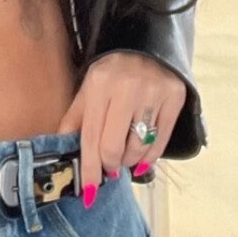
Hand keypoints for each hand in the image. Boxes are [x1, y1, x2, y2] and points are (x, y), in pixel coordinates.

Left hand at [55, 52, 186, 203]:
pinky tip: (141, 157)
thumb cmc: (112, 72)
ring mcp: (153, 92)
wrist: (148, 44)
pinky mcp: (175, 98)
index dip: (89, 168)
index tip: (89, 192)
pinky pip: (159, 143)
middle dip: (109, 165)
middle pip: (113, 147)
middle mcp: (127, 87)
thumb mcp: (88, 88)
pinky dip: (148, 158)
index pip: (91, 136)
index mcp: (99, 84)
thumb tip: (62, 152)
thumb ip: (75, 119)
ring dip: (128, 160)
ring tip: (124, 152)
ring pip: (137, 148)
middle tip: (109, 165)